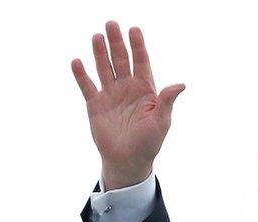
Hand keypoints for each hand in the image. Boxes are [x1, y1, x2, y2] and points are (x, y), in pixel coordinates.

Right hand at [71, 21, 184, 189]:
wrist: (128, 161)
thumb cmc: (148, 142)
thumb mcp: (161, 121)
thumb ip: (167, 101)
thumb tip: (180, 85)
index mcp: (145, 89)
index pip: (141, 61)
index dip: (137, 46)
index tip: (134, 29)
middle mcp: (127, 88)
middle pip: (121, 60)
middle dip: (116, 42)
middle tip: (111, 24)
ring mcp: (110, 95)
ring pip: (104, 69)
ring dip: (100, 53)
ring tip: (97, 37)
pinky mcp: (95, 106)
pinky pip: (87, 87)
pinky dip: (81, 75)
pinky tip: (77, 62)